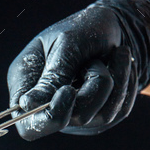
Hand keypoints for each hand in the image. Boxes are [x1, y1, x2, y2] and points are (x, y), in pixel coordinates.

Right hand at [7, 0, 149, 139]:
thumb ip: (52, 74)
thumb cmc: (84, 27)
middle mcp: (47, 105)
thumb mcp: (67, 42)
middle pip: (63, 123)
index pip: (27, 123)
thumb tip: (29, 104)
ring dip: (108, 80)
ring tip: (106, 56)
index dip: (47, 116)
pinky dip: (123, 83)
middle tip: (98, 69)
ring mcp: (74, 114)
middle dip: (87, 94)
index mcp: (26, 83)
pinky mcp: (99, 116)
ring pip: (95, 116)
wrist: (116, 25)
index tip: (68, 90)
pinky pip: (116, 111)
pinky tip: (120, 61)